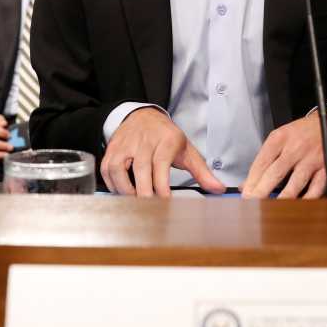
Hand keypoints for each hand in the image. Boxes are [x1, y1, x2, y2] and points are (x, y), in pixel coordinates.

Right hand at [102, 107, 223, 197]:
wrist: (143, 116)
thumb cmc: (166, 137)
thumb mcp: (187, 151)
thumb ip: (202, 172)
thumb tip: (218, 189)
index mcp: (166, 141)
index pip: (161, 164)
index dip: (162, 186)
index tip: (166, 202)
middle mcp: (144, 142)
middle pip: (140, 169)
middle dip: (144, 192)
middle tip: (149, 210)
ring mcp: (125, 145)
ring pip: (119, 168)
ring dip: (125, 189)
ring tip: (135, 202)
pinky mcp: (112, 150)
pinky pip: (107, 169)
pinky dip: (112, 184)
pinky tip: (122, 193)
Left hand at [241, 110, 326, 198]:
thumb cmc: (302, 133)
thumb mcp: (279, 138)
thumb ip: (264, 161)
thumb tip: (245, 185)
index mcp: (280, 138)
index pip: (261, 163)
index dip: (251, 182)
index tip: (245, 195)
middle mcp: (295, 148)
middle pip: (275, 174)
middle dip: (261, 192)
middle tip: (252, 205)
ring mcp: (312, 159)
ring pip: (295, 184)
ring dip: (281, 199)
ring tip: (271, 210)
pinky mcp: (326, 169)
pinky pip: (315, 189)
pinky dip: (306, 200)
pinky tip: (296, 206)